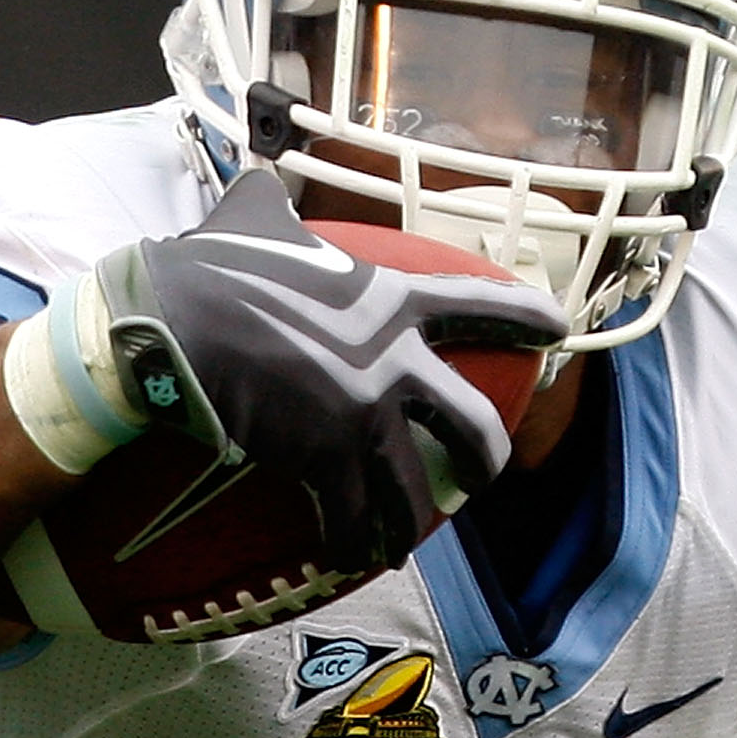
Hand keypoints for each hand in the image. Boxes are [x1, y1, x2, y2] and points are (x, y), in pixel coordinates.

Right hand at [100, 170, 566, 570]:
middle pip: (473, 426)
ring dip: (411, 525)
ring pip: (415, 493)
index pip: (477, 304)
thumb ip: (276, 205)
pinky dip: (349, 543)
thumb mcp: (257, 216)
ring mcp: (366, 415)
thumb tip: (258, 183)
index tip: (558, 330)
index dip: (524, 318)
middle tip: (483, 477)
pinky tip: (344, 554)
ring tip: (400, 542)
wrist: (178, 322)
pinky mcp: (328, 459)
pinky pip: (352, 518)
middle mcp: (396, 361)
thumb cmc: (213, 266)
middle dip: (485, 461)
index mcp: (391, 300)